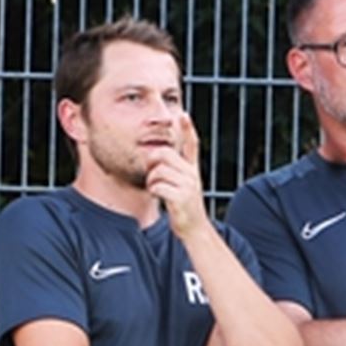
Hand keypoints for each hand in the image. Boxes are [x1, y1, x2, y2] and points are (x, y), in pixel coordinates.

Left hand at [145, 112, 207, 235]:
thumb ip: (174, 171)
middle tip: (152, 174)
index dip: (188, 129)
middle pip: (164, 154)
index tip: (183, 115)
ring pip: (157, 170)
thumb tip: (155, 157)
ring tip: (157, 189)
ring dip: (151, 180)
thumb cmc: (184, 207)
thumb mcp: (184, 186)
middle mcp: (192, 175)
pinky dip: (153, 191)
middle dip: (152, 162)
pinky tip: (159, 197)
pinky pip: (157, 185)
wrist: (194, 229)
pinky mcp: (181, 197)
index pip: (192, 144)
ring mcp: (188, 186)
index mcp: (192, 170)